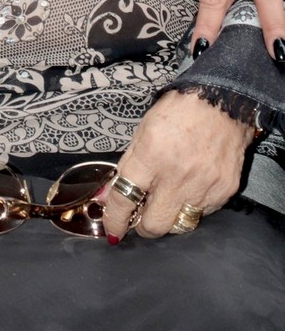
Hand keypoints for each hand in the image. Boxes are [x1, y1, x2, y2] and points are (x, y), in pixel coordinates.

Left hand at [103, 90, 253, 241]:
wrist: (223, 100)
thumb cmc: (179, 111)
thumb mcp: (143, 132)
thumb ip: (125, 167)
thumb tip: (105, 197)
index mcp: (152, 154)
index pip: (125, 198)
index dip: (115, 220)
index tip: (112, 230)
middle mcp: (178, 175)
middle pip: (154, 225)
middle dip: (143, 226)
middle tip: (142, 216)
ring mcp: (205, 185)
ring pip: (180, 224)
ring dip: (169, 218)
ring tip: (167, 200)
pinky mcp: (225, 191)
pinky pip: (203, 213)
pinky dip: (192, 207)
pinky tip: (190, 188)